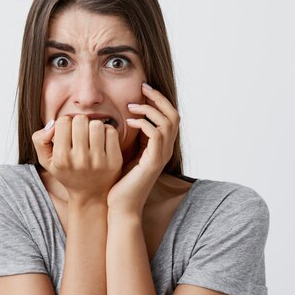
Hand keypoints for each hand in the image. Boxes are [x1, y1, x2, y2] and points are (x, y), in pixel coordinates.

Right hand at [32, 115, 122, 203]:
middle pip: (80, 120)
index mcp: (61, 158)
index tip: (67, 132)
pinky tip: (102, 140)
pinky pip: (111, 132)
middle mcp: (80, 160)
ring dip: (93, 127)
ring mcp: (99, 161)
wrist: (90, 194)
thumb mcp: (46, 160)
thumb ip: (39, 140)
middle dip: (79, 123)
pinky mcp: (114, 161)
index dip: (65, 123)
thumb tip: (52, 124)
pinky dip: (107, 131)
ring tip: (91, 136)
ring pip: (97, 124)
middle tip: (80, 133)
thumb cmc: (67, 172)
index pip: (63, 121)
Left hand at [107, 83, 179, 214]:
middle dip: (158, 98)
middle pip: (174, 114)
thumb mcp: (126, 153)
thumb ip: (132, 137)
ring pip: (167, 122)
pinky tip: (129, 121)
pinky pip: (156, 134)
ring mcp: (162, 156)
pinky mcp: (154, 162)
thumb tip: (124, 116)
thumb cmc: (120, 182)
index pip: (169, 116)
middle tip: (143, 87)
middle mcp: (166, 150)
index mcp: (160, 146)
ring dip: (149, 109)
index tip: (142, 89)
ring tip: (131, 106)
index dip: (158, 100)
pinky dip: (144, 123)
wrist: (120, 207)